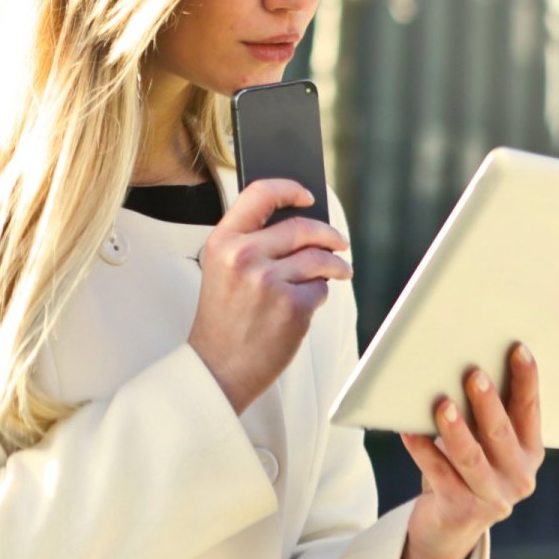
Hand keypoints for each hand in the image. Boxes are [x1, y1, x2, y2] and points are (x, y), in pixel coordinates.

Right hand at [188, 178, 352, 413]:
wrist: (218, 369)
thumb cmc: (224, 319)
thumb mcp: (222, 270)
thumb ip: (251, 242)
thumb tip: (302, 223)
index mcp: (223, 242)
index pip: (259, 194)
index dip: (288, 189)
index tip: (307, 195)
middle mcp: (244, 256)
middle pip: (302, 227)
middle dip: (329, 234)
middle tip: (340, 242)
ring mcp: (268, 281)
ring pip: (318, 258)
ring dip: (336, 265)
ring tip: (340, 271)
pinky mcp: (291, 306)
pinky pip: (320, 289)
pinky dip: (319, 295)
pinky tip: (306, 305)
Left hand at [399, 343, 543, 558]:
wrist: (450, 525)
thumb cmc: (467, 466)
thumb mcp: (487, 442)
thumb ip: (485, 412)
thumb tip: (463, 362)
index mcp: (530, 451)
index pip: (530, 411)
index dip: (526, 380)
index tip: (518, 349)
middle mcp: (518, 476)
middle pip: (500, 433)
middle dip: (488, 403)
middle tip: (474, 374)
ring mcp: (491, 498)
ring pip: (471, 458)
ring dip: (456, 429)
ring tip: (442, 405)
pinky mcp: (461, 511)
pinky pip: (438, 475)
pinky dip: (422, 451)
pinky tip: (408, 431)